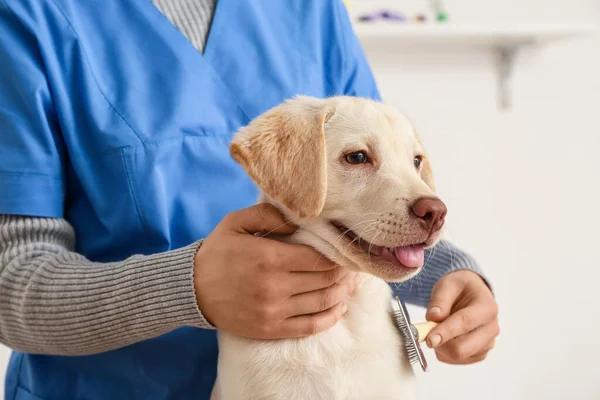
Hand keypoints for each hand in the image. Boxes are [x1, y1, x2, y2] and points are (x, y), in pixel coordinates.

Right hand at [194, 203, 354, 338]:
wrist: (191, 289)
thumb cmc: (218, 252)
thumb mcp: (236, 222)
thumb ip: (268, 214)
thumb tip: (300, 218)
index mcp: (268, 257)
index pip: (319, 257)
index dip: (337, 254)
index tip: (345, 250)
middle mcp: (274, 286)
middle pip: (325, 280)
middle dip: (343, 273)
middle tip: (351, 266)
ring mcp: (273, 311)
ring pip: (323, 303)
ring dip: (342, 293)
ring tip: (348, 284)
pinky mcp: (271, 329)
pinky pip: (310, 326)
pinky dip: (330, 317)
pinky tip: (338, 307)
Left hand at [425, 270, 498, 363]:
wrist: (470, 294)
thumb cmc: (460, 288)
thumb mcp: (448, 284)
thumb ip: (440, 300)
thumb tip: (433, 317)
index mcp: (487, 307)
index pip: (465, 323)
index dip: (446, 332)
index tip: (429, 339)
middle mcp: (492, 328)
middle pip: (463, 348)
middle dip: (441, 343)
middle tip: (427, 332)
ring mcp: (488, 343)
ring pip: (459, 356)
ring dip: (441, 347)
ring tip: (438, 329)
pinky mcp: (480, 353)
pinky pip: (457, 360)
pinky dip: (445, 352)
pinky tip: (444, 338)